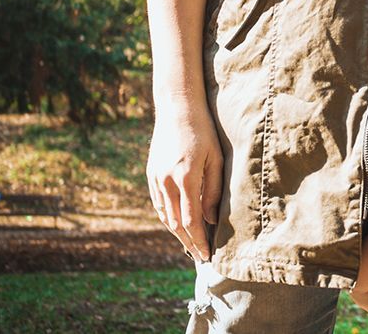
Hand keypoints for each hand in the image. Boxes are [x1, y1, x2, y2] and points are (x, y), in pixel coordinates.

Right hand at [147, 101, 222, 260]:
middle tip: (199, 257)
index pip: (191, 221)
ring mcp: (156, 178)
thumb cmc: (204, 132)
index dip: (199, 241)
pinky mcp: (151, 173)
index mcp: (186, 178)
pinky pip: (158, 203)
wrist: (177, 109)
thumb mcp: (216, 160)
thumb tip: (210, 221)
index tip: (207, 255)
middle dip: (188, 242)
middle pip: (176, 223)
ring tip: (190, 244)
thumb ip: (214, 192)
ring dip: (177, 232)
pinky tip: (177, 224)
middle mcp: (167, 181)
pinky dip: (168, 217)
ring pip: (165, 215)